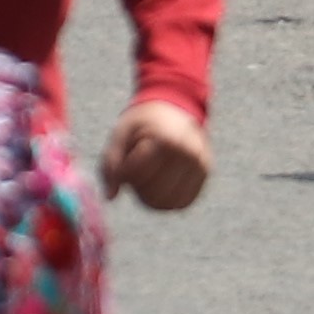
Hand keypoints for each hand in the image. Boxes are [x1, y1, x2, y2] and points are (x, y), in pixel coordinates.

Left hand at [101, 94, 210, 209]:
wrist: (174, 110)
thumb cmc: (143, 123)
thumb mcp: (121, 133)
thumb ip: (111, 163)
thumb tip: (110, 197)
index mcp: (169, 140)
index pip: (138, 173)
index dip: (123, 172)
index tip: (122, 161)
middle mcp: (190, 155)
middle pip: (152, 193)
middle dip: (136, 186)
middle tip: (134, 170)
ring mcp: (201, 168)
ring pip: (166, 203)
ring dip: (149, 196)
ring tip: (145, 176)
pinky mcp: (204, 178)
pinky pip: (180, 203)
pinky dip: (165, 201)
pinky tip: (157, 186)